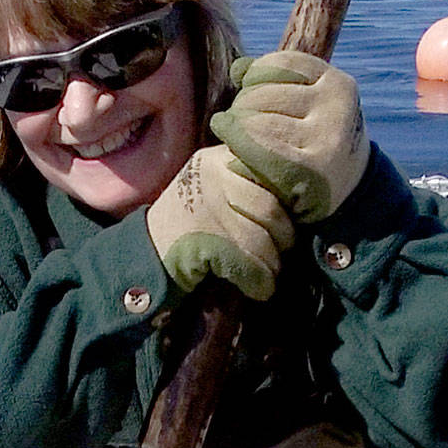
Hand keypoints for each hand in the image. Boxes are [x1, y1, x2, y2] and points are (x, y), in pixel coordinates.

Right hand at [146, 144, 294, 303]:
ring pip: (261, 238)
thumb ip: (249, 183)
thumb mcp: (216, 187)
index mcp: (221, 158)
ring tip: (270, 273)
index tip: (293, 218)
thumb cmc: (190, 224)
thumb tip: (299, 201)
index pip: (271, 172)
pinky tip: (260, 288)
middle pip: (272, 208)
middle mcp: (214, 175)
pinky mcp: (201, 240)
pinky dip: (258, 281)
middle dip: (284, 237)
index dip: (289, 200)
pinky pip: (245, 262)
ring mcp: (206, 206)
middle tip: (282, 251)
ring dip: (272, 264)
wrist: (147, 254)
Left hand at [210, 51, 369, 223]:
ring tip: (232, 137)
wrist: (346, 194)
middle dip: (241, 107)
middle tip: (233, 122)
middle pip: (262, 96)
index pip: (281, 64)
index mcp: (339, 85)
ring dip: (235, 130)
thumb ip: (276, 80)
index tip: (245, 87)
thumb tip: (237, 68)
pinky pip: (256, 152)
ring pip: (255, 123)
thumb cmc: (317, 139)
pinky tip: (231, 155)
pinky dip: (239, 151)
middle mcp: (336, 110)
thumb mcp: (310, 103)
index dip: (255, 75)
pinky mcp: (306, 172)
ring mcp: (324, 141)